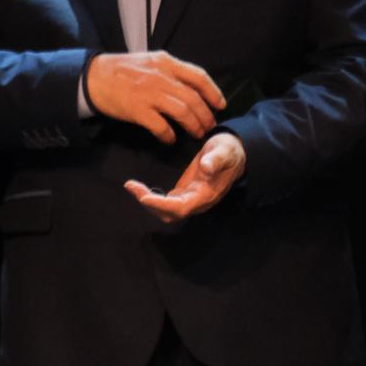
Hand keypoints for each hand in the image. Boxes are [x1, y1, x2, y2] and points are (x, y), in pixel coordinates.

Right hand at [85, 50, 224, 142]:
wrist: (92, 77)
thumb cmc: (121, 70)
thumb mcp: (148, 61)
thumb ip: (169, 70)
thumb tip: (191, 86)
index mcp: (165, 62)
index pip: (199, 77)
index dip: (213, 93)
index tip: (220, 105)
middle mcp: (160, 76)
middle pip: (194, 99)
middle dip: (205, 115)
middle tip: (208, 126)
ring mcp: (149, 93)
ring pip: (183, 112)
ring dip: (193, 126)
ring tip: (195, 134)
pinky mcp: (137, 110)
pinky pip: (161, 126)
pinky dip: (169, 135)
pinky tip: (170, 139)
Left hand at [125, 131, 245, 222]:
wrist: (233, 155)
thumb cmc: (228, 152)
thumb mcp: (225, 151)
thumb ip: (216, 159)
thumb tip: (206, 168)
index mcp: (206, 194)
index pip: (182, 207)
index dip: (162, 205)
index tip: (144, 198)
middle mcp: (197, 201)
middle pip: (171, 213)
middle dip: (150, 204)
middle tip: (131, 186)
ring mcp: (190, 198)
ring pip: (166, 210)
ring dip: (148, 201)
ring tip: (131, 186)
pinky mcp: (184, 193)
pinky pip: (166, 202)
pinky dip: (151, 198)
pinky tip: (138, 187)